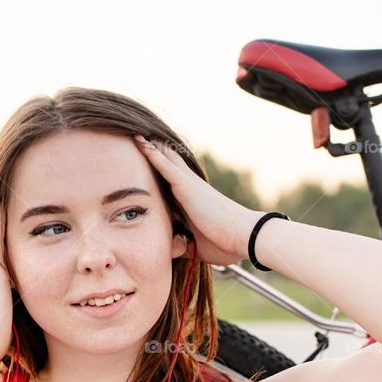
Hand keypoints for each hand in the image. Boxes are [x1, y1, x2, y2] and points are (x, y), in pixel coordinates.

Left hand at [133, 135, 251, 265]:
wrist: (244, 236)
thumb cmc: (225, 242)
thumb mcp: (196, 244)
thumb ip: (182, 243)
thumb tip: (171, 247)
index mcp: (193, 201)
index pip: (175, 182)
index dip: (164, 170)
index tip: (151, 163)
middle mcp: (191, 188)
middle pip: (171, 164)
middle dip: (158, 153)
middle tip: (142, 139)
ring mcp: (188, 184)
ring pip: (166, 160)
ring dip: (152, 148)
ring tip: (137, 135)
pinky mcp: (185, 186)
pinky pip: (165, 166)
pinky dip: (152, 154)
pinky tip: (142, 143)